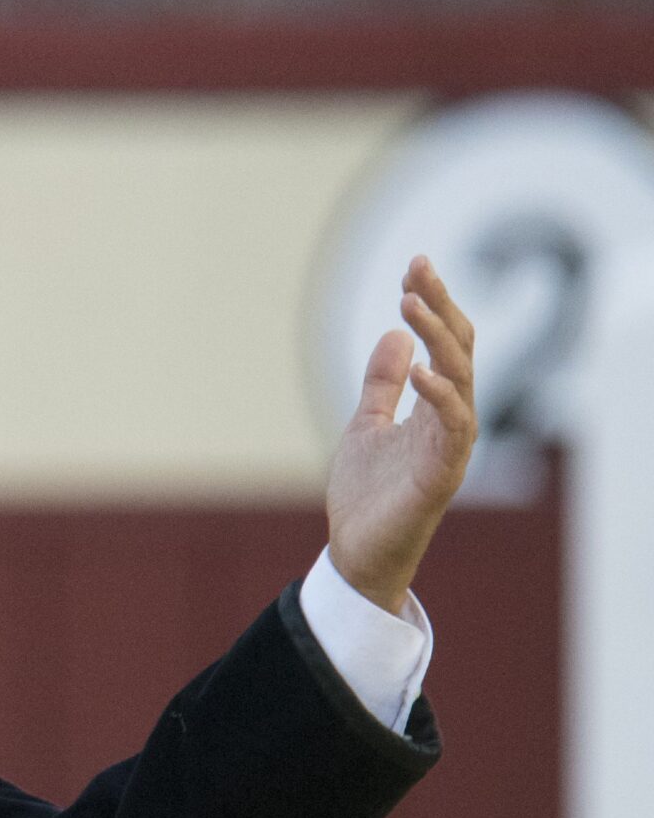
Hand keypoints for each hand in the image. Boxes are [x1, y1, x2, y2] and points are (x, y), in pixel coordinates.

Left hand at [326, 255, 477, 613]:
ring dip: (438, 340)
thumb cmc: (368, 493)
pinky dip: (440, 396)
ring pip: (460, 380)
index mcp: (435, 407)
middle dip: (439, 308)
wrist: (357, 550)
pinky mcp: (442, 474)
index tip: (415, 267)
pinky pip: (453, 428)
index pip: (445, 344)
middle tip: (418, 270)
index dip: (433, 305)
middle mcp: (451, 421)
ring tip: (411, 305)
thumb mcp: (366, 424)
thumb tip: (395, 336)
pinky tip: (421, 370)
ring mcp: (450, 446)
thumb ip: (383, 384)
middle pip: (459, 350)